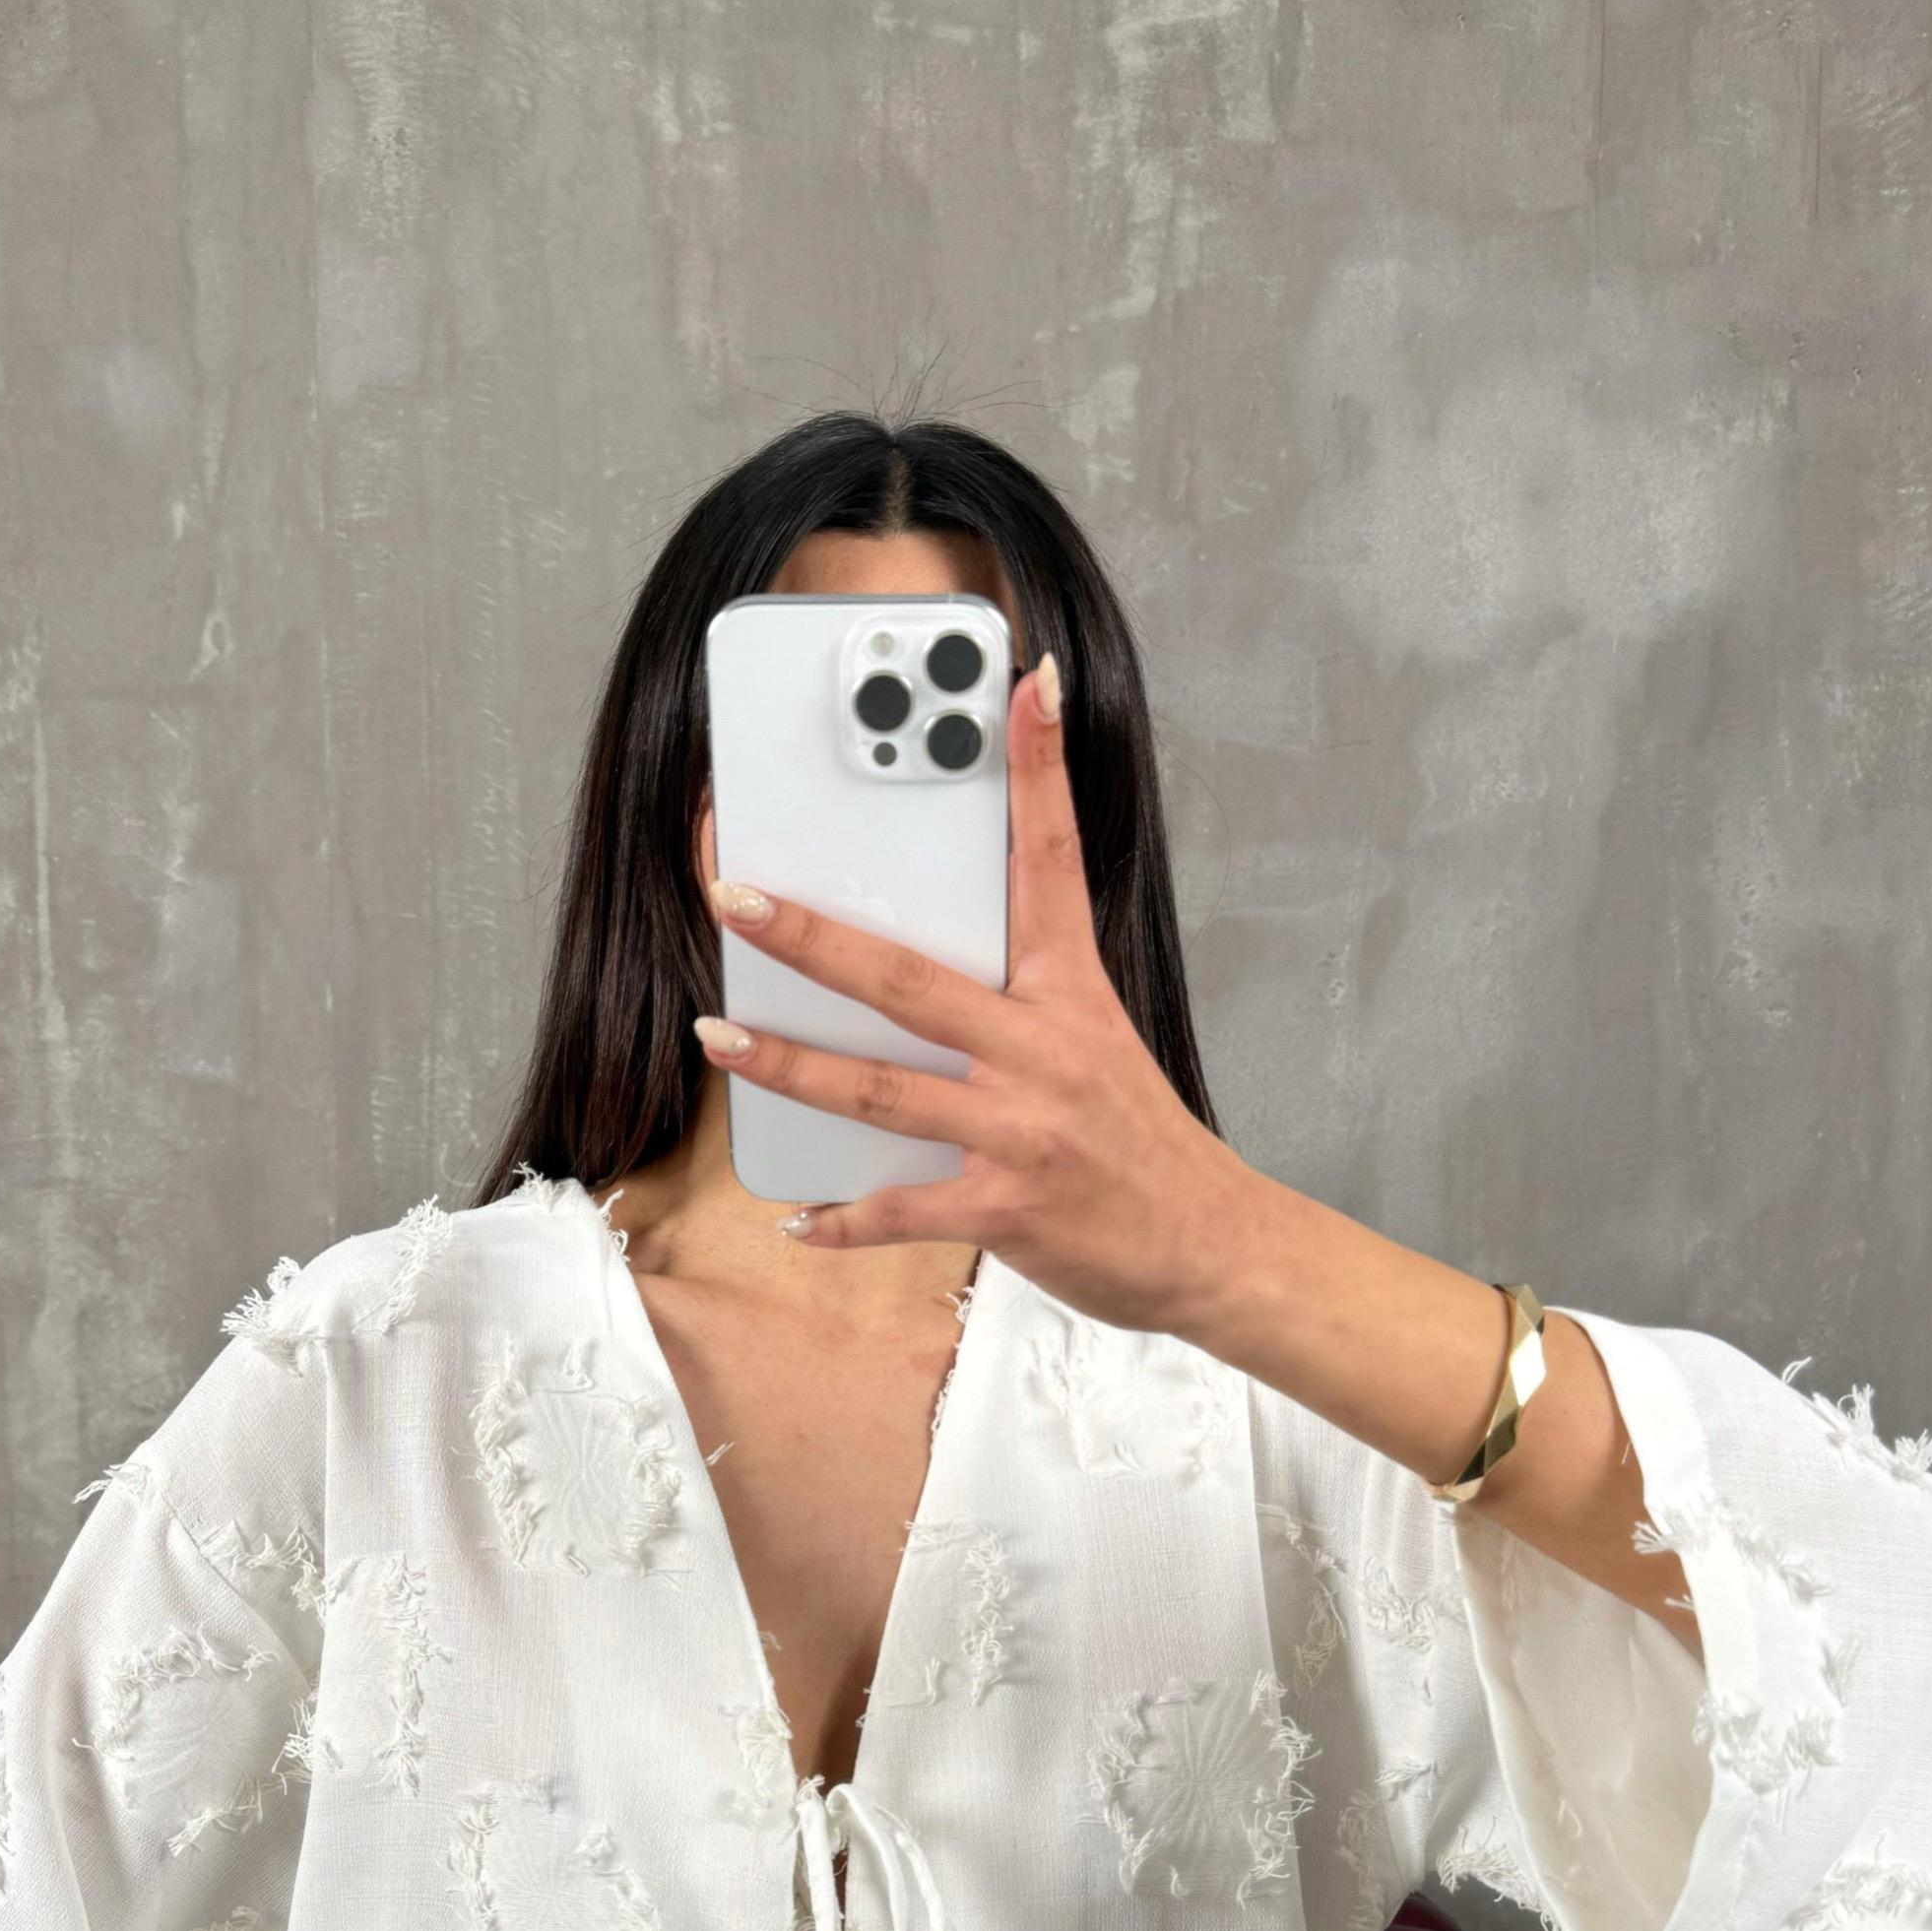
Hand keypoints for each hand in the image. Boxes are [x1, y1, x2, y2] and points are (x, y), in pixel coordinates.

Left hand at [694, 655, 1255, 1332]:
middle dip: (812, 935)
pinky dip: (846, 1219)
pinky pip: (904, 1208)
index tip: (1020, 685)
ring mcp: (1023, 1129)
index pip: (1050, 863)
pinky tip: (799, 1219)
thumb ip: (1020, 1002)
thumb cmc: (1141, 1143)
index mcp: (1071, 994)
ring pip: (882, 1089)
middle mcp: (1045, 1050)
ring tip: (718, 1036)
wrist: (1213, 1245)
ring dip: (790, 1064)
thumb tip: (916, 973)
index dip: (1038, 771)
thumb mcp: (1099, 1042)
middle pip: (909, 978)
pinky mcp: (1008, 1207)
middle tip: (733, 894)